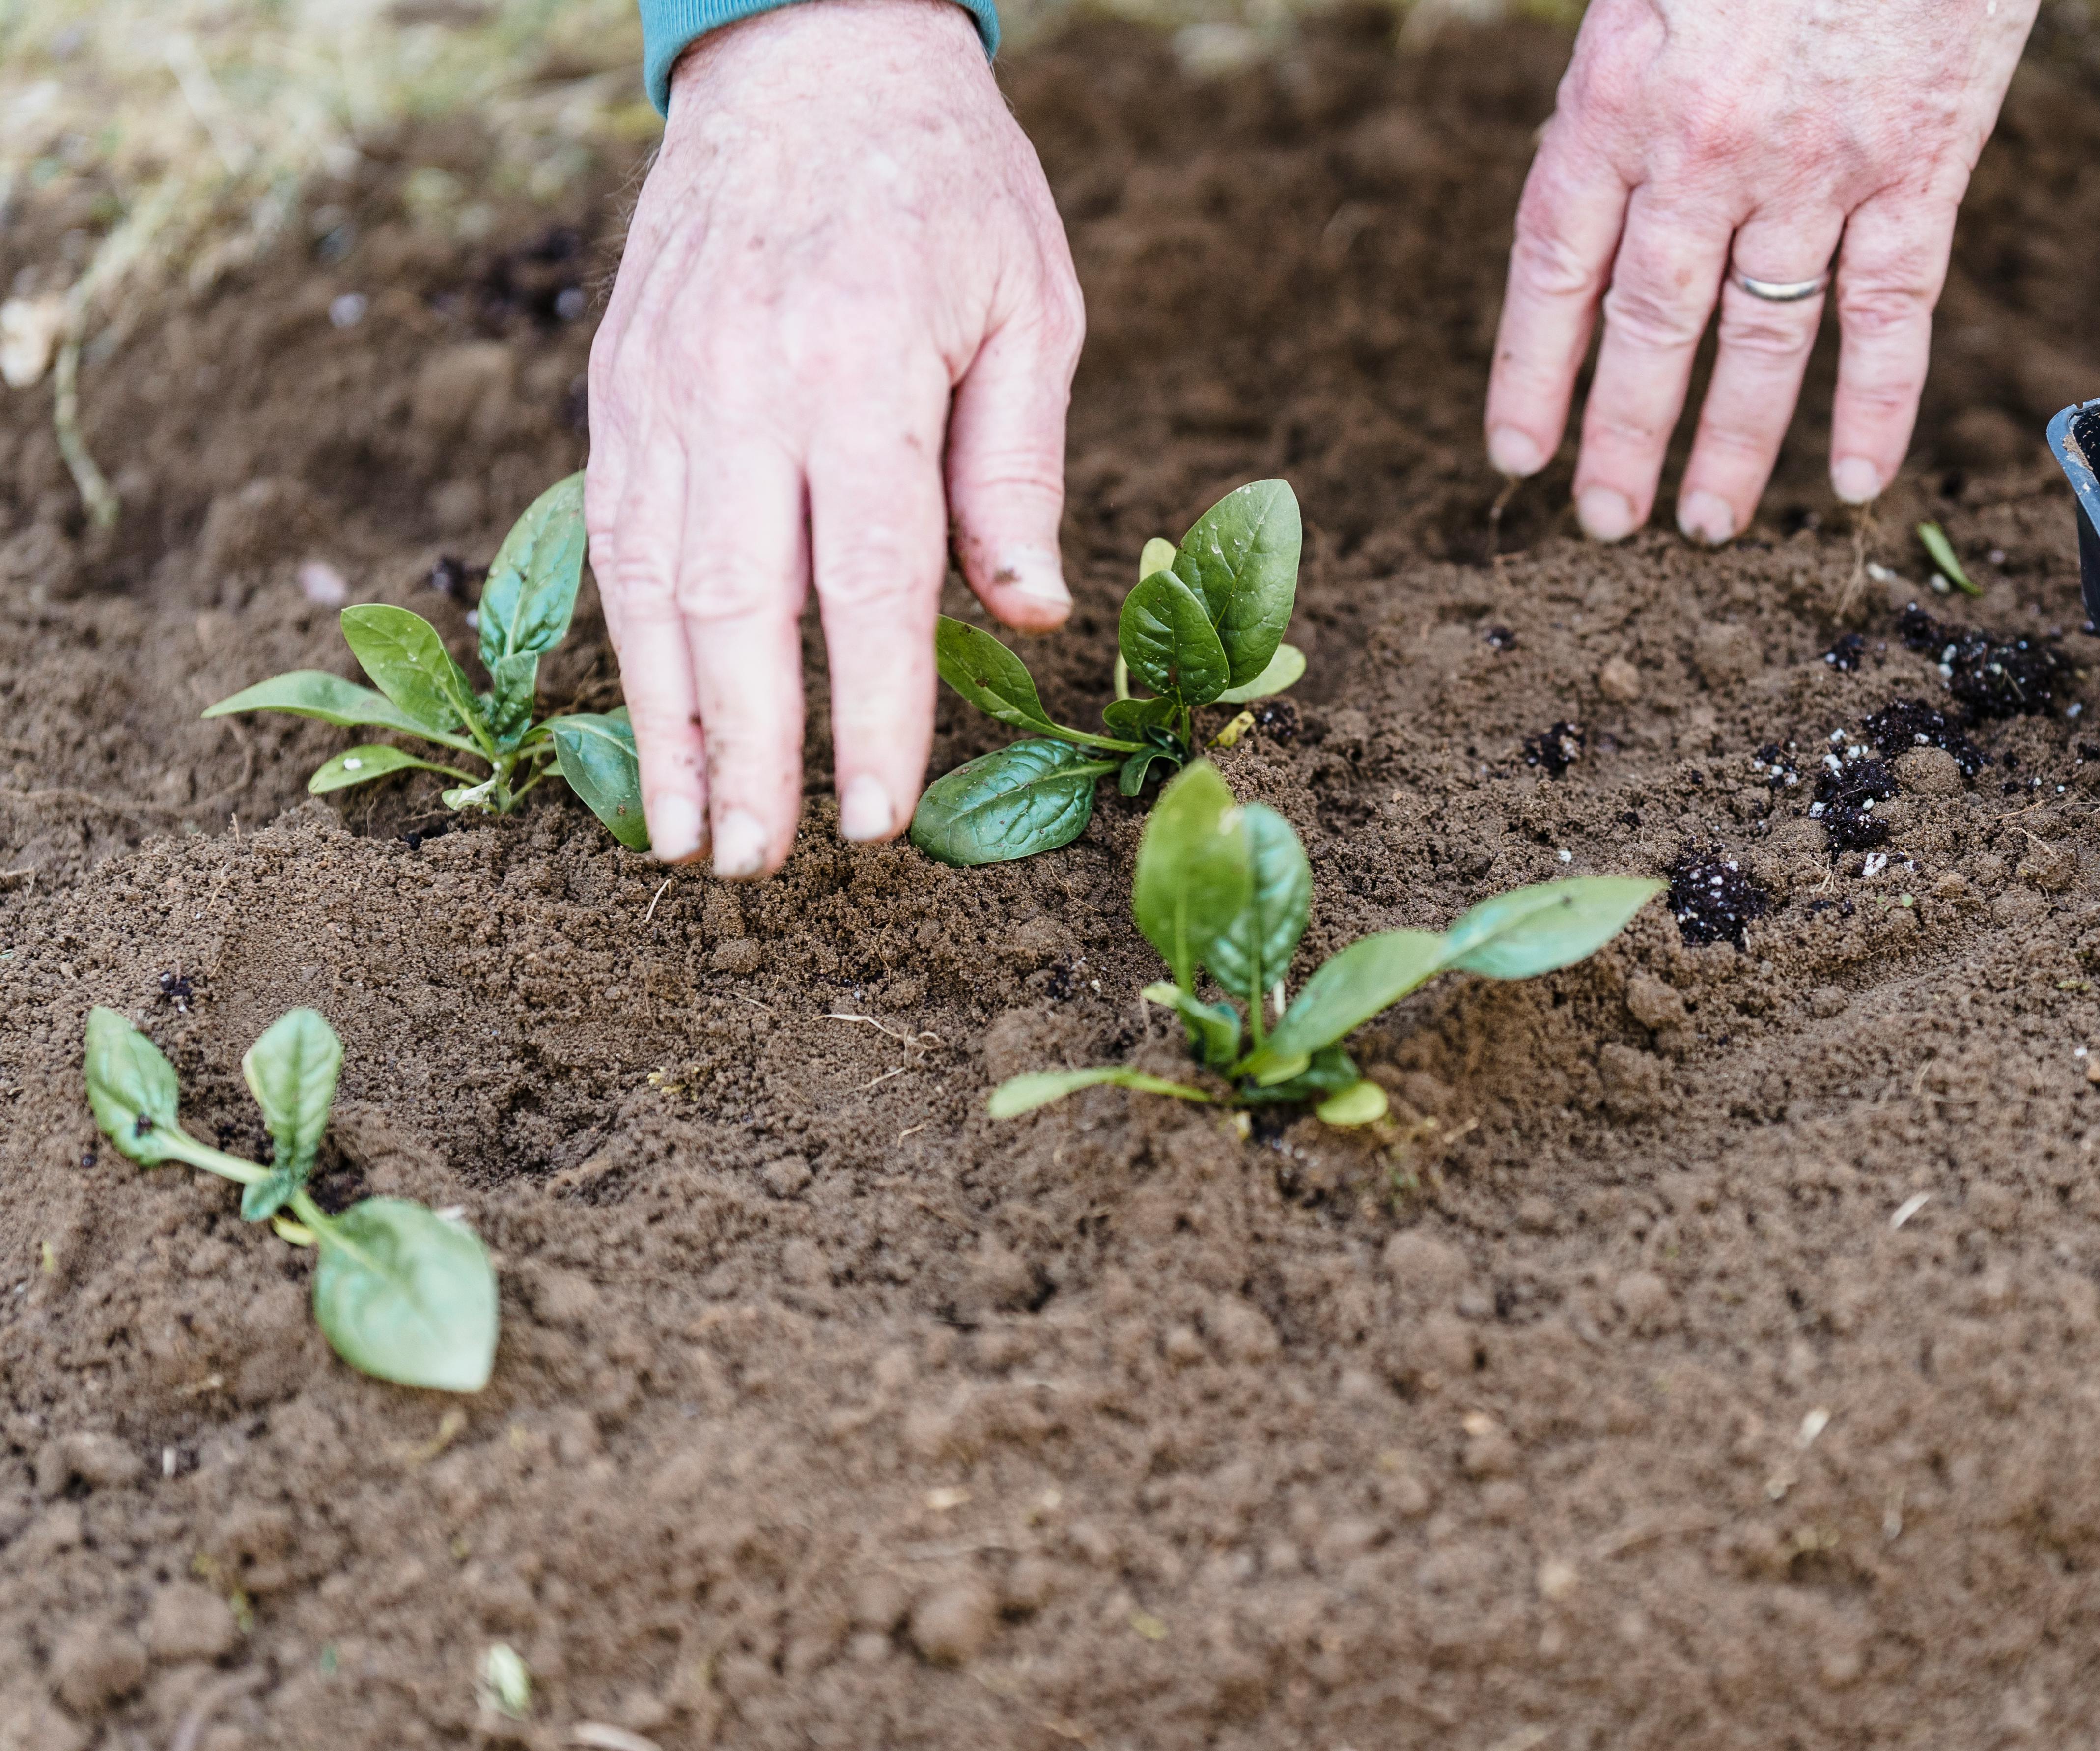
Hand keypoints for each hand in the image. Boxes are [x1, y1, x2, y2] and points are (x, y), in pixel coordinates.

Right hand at [585, 0, 1083, 877]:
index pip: (866, 584)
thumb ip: (1016, 467)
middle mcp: (745, 386)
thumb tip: (1031, 620)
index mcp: (861, 369)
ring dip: (666, 725)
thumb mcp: (1031, 307)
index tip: (875, 821)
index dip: (869, 715)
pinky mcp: (619, 387)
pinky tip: (648, 726)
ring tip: (685, 837)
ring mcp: (664, 388)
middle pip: (739, 607)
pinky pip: (614, 533)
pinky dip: (625, 641)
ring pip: (653, 585)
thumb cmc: (949, 191)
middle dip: (751, 753)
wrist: (810, 58)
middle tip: (761, 866)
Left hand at [1484, 0, 2037, 545]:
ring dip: (1734, 446)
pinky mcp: (1922, 166)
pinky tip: (1860, 481)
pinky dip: (1879, 403)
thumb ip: (1615, 84)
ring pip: (1764, 339)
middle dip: (1623, 436)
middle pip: (1650, 325)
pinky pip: (1895, 309)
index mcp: (1621, 88)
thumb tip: (1592, 196)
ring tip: (1706, 525)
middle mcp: (1709, 146)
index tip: (1517, 453)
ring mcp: (1821, 166)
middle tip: (1604, 522)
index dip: (1533, 368)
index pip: (1555, 261)